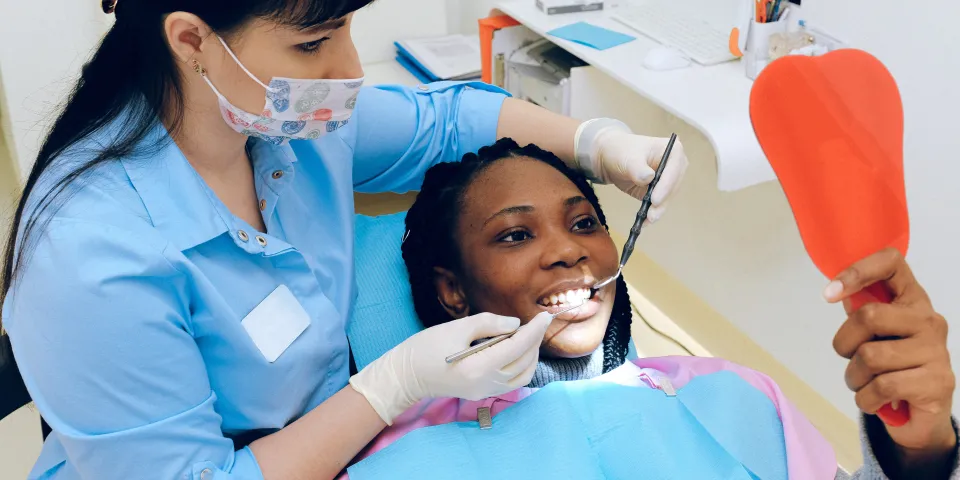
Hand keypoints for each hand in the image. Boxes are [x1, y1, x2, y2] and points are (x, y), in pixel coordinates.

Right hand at [349, 312, 551, 424]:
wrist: (407, 375)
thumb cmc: (426, 348)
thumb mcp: (457, 328)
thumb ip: (488, 324)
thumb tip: (515, 324)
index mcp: (480, 366)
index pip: (518, 346)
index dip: (535, 330)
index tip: (545, 316)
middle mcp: (487, 383)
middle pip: (524, 361)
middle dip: (535, 340)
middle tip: (535, 322)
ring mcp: (485, 392)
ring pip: (524, 375)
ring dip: (531, 355)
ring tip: (526, 336)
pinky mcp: (482, 394)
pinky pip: (513, 382)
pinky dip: (522, 366)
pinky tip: (516, 351)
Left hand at [574, 118, 688, 223]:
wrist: (609, 158)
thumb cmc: (620, 151)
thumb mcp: (628, 158)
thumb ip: (638, 168)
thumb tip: (648, 178)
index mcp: (672, 150)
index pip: (674, 169)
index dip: (666, 185)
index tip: (655, 199)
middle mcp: (674, 165)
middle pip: (673, 186)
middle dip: (662, 201)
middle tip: (652, 214)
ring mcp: (668, 179)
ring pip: (667, 198)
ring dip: (658, 210)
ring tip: (647, 220)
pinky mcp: (659, 191)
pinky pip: (659, 204)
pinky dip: (652, 212)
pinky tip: (644, 221)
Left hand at [826, 249, 955, 455]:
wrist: (921, 417)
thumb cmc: (892, 369)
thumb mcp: (874, 335)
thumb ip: (861, 312)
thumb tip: (839, 292)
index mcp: (912, 300)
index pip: (891, 263)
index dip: (857, 271)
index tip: (829, 293)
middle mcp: (929, 320)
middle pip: (868, 316)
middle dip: (844, 344)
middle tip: (851, 360)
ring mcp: (937, 351)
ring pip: (870, 356)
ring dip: (854, 377)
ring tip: (866, 384)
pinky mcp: (938, 382)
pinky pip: (882, 386)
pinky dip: (866, 399)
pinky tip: (875, 400)